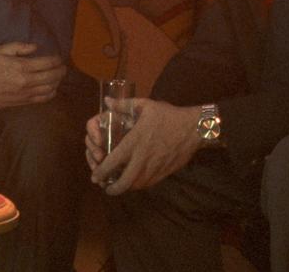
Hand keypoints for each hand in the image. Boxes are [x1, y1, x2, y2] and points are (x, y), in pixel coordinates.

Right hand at [0, 41, 64, 108]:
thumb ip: (19, 47)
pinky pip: (42, 99)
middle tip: (63, 67)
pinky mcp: (22, 102)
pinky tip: (52, 88)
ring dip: (57, 82)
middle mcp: (26, 81)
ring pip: (49, 89)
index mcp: (21, 67)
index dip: (56, 60)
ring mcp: (25, 94)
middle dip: (61, 71)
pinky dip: (50, 93)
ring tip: (58, 76)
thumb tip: (36, 47)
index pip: (47, 63)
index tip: (59, 57)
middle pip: (52, 77)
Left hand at [86, 99, 201, 194]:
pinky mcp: (164, 173)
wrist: (194, 129)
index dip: (101, 172)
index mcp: (134, 143)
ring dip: (125, 188)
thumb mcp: (146, 106)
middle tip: (105, 187)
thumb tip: (108, 101)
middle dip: (112, 188)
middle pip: (124, 182)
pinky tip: (135, 182)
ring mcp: (154, 168)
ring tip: (118, 186)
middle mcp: (142, 159)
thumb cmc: (168, 116)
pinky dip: (138, 186)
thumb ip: (124, 105)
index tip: (95, 176)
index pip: (112, 162)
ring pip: (136, 186)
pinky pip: (148, 184)